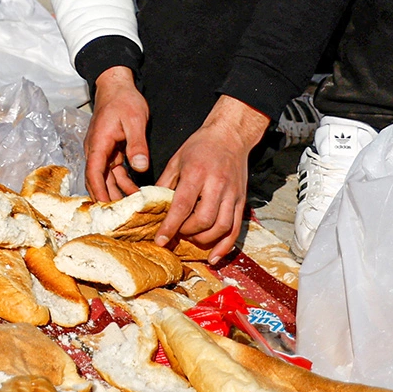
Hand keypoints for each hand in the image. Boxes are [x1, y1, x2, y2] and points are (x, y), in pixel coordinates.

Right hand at [84, 67, 150, 201]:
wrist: (116, 85)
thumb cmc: (124, 100)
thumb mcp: (135, 120)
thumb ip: (137, 144)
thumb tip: (141, 167)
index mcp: (99, 143)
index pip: (94, 173)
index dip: (99, 192)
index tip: (106, 209)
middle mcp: (96, 150)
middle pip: (98, 180)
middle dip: (107, 198)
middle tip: (121, 217)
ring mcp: (102, 150)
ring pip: (107, 177)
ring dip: (117, 191)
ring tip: (132, 207)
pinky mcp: (110, 150)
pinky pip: (113, 171)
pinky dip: (122, 182)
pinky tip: (134, 191)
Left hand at [152, 98, 271, 262]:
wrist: (230, 135)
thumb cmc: (200, 146)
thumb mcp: (177, 159)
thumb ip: (165, 183)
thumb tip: (151, 205)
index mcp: (197, 173)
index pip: (183, 205)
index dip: (170, 225)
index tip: (160, 240)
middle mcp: (217, 185)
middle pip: (204, 219)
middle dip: (187, 233)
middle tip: (177, 234)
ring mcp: (232, 194)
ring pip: (221, 227)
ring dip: (204, 240)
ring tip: (191, 240)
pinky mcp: (241, 200)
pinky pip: (235, 229)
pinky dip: (225, 246)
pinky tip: (213, 256)